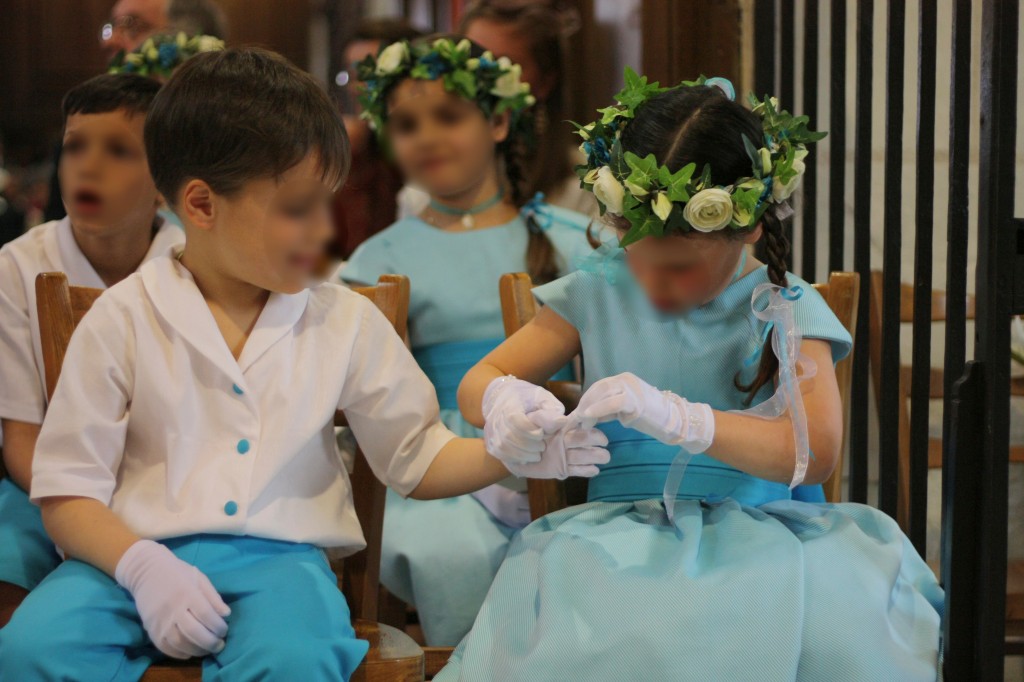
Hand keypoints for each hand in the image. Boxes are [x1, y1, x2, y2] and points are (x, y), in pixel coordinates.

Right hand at [115, 539, 230, 658]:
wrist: (146, 571)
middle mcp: (173, 609)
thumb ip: (213, 597)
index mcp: (187, 593)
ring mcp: (160, 620)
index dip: (218, 626)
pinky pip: (165, 647)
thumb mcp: (199, 578)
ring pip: (180, 643)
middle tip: (220, 645)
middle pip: (194, 632)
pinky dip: (179, 654)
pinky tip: (190, 652)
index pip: (206, 615)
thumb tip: (226, 614)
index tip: (225, 630)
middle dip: (210, 642)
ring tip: (208, 650)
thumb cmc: (177, 573)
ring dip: (197, 650)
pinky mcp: (150, 629)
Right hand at [482, 376, 566, 463]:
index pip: (517, 422)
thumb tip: (562, 422)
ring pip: (504, 448)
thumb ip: (551, 411)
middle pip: (510, 437)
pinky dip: (515, 459)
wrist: (505, 398)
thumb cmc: (528, 399)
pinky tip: (526, 456)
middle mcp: (496, 419)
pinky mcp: (491, 443)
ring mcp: (491, 432)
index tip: (542, 433)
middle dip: (530, 446)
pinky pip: (501, 455)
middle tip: (542, 446)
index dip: (531, 432)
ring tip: (536, 453)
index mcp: (509, 406)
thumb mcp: (543, 399)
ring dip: (524, 455)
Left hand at [502, 412, 609, 479]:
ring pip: (585, 455)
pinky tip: (594, 470)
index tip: (594, 427)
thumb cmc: (523, 432)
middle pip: (585, 440)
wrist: (514, 452)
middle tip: (603, 444)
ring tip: (602, 458)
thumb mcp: (531, 420)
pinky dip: (587, 471)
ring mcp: (566, 456)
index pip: (579, 425)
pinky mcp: (563, 470)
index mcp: (562, 427)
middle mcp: (568, 441)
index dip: (588, 426)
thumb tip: (562, 419)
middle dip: (596, 441)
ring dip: (595, 456)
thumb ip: (544, 418)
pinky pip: (577, 471)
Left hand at [575, 372, 714, 452]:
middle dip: (584, 404)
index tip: (576, 414)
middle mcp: (626, 380)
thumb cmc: (650, 418)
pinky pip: (613, 402)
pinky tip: (588, 418)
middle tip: (576, 420)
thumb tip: (586, 416)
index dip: (585, 400)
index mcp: (623, 380)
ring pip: (603, 393)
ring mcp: (632, 388)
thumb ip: (607, 410)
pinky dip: (598, 409)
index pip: (598, 387)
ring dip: (588, 408)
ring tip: (582, 422)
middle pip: (598, 389)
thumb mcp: (624, 412)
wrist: (675, 421)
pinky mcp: (636, 400)